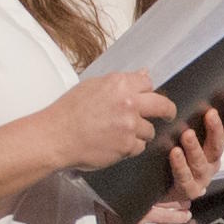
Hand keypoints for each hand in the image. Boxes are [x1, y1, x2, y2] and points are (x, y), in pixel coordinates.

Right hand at [37, 67, 179, 177]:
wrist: (56, 137)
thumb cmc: (68, 112)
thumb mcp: (92, 86)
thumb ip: (120, 82)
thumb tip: (143, 75)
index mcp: (119, 83)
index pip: (147, 83)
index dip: (147, 91)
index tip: (148, 96)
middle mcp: (128, 102)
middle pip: (162, 105)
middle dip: (167, 111)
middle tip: (167, 114)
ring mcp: (130, 125)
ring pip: (149, 130)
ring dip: (139, 133)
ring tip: (119, 134)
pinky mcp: (127, 145)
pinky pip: (139, 147)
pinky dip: (130, 148)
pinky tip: (114, 144)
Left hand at [154, 98, 223, 212]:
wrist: (165, 189)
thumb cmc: (176, 157)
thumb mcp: (185, 136)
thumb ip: (188, 119)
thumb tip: (180, 93)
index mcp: (215, 147)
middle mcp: (212, 161)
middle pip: (218, 145)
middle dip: (215, 129)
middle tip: (210, 114)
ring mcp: (202, 177)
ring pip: (201, 161)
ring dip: (195, 147)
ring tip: (187, 134)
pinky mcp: (189, 189)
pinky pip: (185, 176)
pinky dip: (180, 165)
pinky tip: (175, 153)